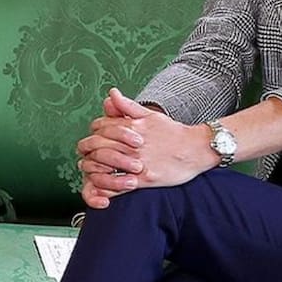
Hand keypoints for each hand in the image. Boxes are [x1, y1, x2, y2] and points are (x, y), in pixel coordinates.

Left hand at [77, 88, 212, 207]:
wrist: (196, 149)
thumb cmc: (172, 132)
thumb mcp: (150, 115)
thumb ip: (128, 106)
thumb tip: (111, 93)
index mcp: (131, 127)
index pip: (100, 127)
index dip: (93, 132)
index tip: (92, 138)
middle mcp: (132, 144)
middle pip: (98, 146)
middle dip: (87, 150)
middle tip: (85, 155)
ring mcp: (137, 162)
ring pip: (104, 166)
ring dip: (93, 169)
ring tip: (90, 170)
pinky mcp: (144, 179)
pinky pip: (118, 186)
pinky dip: (106, 187)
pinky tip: (101, 187)